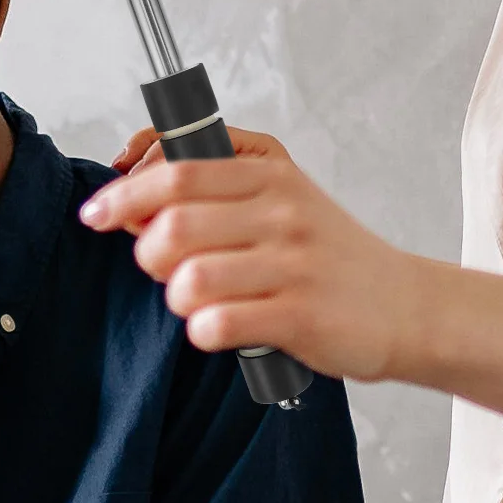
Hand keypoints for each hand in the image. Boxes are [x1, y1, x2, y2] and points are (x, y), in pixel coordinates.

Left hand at [82, 125, 418, 382]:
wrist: (404, 304)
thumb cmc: (328, 252)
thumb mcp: (282, 193)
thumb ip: (215, 181)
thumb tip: (132, 193)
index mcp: (271, 173)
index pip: (178, 171)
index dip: (124, 193)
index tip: (98, 213)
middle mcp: (282, 212)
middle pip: (173, 225)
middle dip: (146, 253)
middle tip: (160, 267)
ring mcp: (292, 264)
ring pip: (189, 279)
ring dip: (177, 298)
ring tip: (197, 301)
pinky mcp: (300, 316)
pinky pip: (218, 325)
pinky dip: (204, 331)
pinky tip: (219, 327)